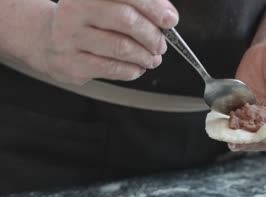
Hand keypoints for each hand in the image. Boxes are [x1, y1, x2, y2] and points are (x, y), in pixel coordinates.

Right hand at [29, 0, 177, 84]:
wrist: (46, 39)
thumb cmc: (87, 20)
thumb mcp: (106, 4)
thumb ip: (137, 5)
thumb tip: (168, 16)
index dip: (153, 8)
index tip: (170, 20)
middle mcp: (74, 11)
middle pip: (126, 20)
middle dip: (151, 35)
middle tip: (161, 44)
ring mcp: (70, 38)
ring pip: (121, 47)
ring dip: (145, 56)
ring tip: (152, 58)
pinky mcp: (72, 64)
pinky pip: (112, 69)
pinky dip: (132, 70)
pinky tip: (137, 68)